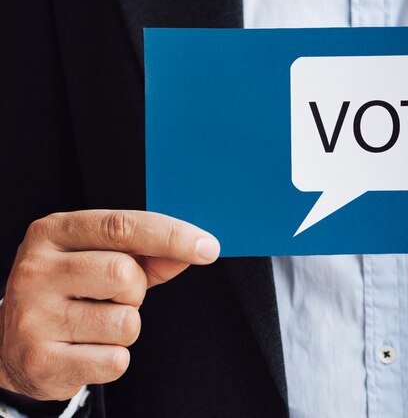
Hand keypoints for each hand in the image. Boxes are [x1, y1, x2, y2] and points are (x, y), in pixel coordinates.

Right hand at [0, 210, 219, 399]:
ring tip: (93, 323)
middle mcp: (35, 270)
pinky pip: (116, 360)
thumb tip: (197, 249)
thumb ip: (150, 252)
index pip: (122, 226)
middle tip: (112, 296)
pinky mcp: (40, 361)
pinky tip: (85, 350)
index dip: (172, 236)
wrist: (14, 345)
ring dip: (125, 326)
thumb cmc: (71, 291)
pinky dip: (113, 358)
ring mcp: (32, 316)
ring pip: (126, 321)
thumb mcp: (101, 257)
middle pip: (126, 274)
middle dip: (136, 290)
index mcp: (53, 232)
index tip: (209, 248)